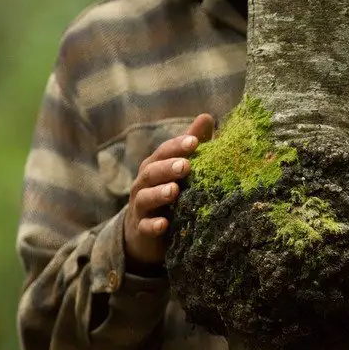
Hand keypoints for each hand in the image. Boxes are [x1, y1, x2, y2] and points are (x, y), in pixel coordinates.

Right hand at [124, 113, 214, 266]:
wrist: (144, 232)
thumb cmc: (169, 194)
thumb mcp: (179, 169)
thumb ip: (190, 146)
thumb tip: (207, 117)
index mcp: (155, 166)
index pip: (164, 152)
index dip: (177, 146)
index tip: (195, 141)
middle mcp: (144, 184)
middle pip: (152, 172)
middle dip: (168, 167)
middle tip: (186, 165)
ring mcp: (141, 207)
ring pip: (146, 198)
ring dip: (159, 193)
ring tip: (174, 190)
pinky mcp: (142, 230)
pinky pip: (145, 227)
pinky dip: (153, 225)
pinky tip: (164, 224)